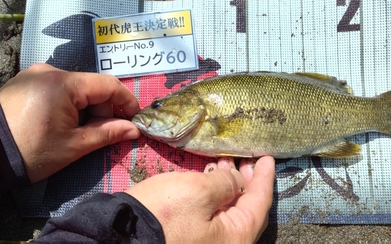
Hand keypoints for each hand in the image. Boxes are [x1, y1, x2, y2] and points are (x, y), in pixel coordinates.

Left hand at [0, 63, 139, 182]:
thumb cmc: (32, 151)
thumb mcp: (74, 146)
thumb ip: (107, 133)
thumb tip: (133, 129)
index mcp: (64, 83)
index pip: (107, 85)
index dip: (126, 101)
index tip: (135, 118)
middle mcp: (49, 70)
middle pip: (90, 87)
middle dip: (100, 110)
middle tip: (99, 135)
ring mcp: (34, 74)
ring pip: (73, 88)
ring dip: (83, 108)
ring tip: (74, 132)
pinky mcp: (23, 81)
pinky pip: (55, 88)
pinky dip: (66, 104)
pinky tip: (57, 123)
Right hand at [126, 156, 275, 242]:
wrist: (121, 234)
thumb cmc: (164, 214)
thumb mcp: (199, 192)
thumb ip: (227, 183)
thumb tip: (237, 180)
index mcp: (237, 237)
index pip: (260, 202)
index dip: (265, 176)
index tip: (268, 157)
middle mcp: (227, 242)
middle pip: (245, 207)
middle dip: (246, 179)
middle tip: (245, 156)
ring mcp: (208, 242)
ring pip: (227, 210)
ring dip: (228, 184)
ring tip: (224, 160)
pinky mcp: (191, 238)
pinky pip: (211, 214)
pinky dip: (213, 194)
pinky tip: (208, 177)